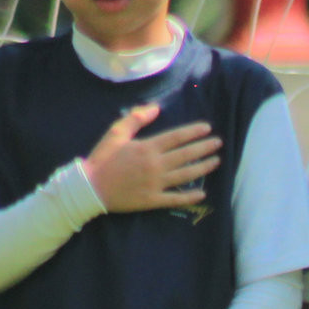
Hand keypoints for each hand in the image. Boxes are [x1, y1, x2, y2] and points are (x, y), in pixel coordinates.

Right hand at [83, 103, 220, 213]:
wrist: (90, 187)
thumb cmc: (103, 158)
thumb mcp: (116, 133)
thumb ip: (136, 118)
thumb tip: (156, 107)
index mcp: (148, 148)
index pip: (177, 137)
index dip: (194, 132)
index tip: (207, 128)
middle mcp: (156, 165)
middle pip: (186, 155)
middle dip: (204, 148)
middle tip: (218, 143)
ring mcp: (155, 184)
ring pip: (185, 175)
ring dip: (203, 168)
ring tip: (216, 162)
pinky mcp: (152, 200)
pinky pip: (175, 199)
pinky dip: (189, 197)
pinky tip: (202, 193)